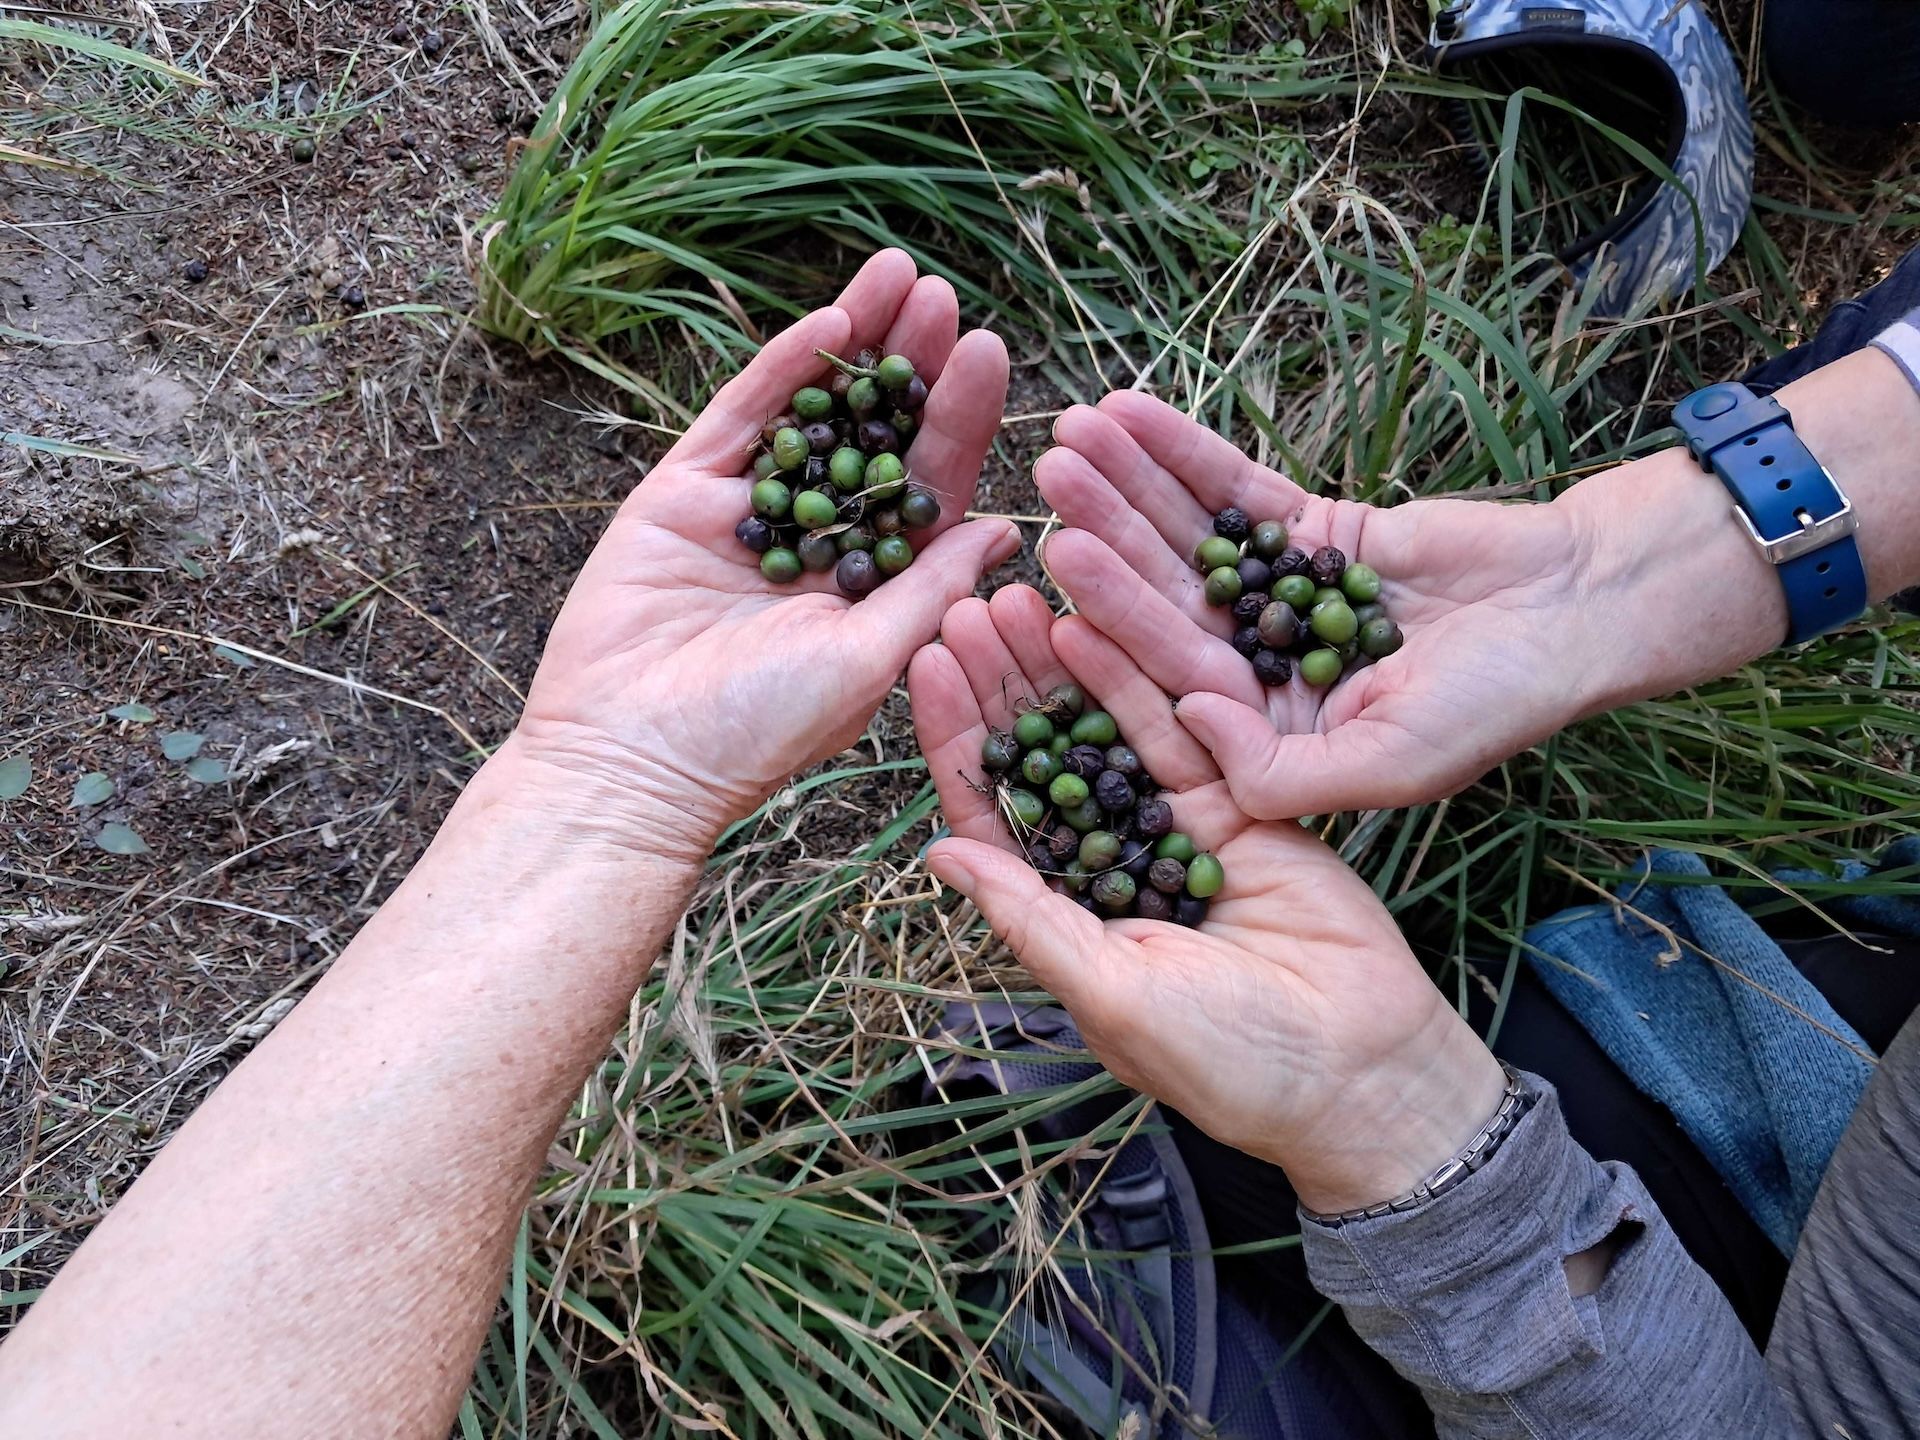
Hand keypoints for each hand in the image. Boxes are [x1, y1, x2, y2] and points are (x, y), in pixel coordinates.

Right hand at [505, 251, 1017, 858]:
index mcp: (871, 585)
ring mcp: (750, 514)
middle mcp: (817, 541)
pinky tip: (829, 320)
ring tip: (897, 274)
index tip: (990, 350)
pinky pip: (743, 420)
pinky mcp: (683, 495)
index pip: (928, 485)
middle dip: (910, 363)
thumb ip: (929, 588)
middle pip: (875, 433)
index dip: (958, 418)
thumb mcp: (864, 659)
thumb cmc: (756, 733)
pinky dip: (782, 370)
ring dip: (855, 345)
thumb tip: (1006, 528)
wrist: (630, 758)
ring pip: (814, 411)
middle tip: (944, 293)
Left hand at [908, 585, 1506, 1210]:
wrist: (1361, 1069)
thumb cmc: (1230, 1060)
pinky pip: (1180, 733)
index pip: (993, 814)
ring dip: (1062, 667)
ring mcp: (1173, 830)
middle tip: (970, 610)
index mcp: (1064, 916)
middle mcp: (1109, 864)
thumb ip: (1032, 918)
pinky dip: (1140, 681)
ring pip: (1104, 731)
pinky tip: (1099, 626)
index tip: (929, 667)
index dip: (959, 741)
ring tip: (1022, 597)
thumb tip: (938, 853)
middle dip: (1004, 686)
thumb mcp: (1113, 993)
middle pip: (1042, 758)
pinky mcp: (1238, 807)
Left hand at [1032, 392, 1611, 817]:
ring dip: (1129, 480)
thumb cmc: (1498, 703)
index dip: (1115, 616)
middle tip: (1046, 476)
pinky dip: (1184, 448)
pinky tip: (1129, 409)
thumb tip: (1187, 724)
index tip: (1059, 564)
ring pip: (1187, 534)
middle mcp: (1257, 665)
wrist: (1578, 607)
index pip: (1174, 670)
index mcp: (1264, 731)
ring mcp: (1277, 595)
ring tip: (1071, 427)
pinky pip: (1234, 487)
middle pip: (1165, 593)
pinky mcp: (1309, 532)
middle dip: (1107, 532)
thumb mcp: (1393, 763)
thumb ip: (1284, 768)